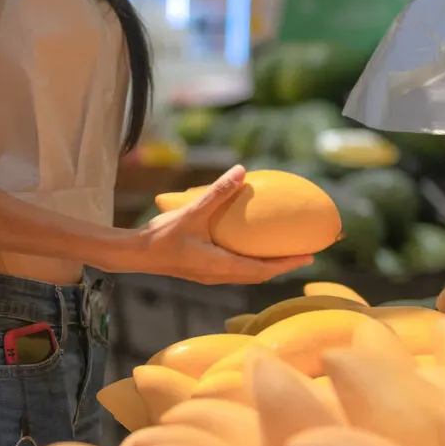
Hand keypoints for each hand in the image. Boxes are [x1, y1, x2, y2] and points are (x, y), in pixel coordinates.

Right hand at [134, 165, 312, 283]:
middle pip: (261, 274)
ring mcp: (212, 275)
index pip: (264, 269)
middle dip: (284, 264)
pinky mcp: (204, 270)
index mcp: (222, 266)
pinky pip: (237, 268)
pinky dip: (251, 260)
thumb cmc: (161, 237)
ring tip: (285, 251)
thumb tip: (240, 170)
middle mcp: (221, 275)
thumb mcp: (192, 212)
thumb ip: (217, 192)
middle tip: (306, 252)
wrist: (134, 255)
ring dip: (268, 264)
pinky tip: (251, 245)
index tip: (310, 256)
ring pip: (249, 273)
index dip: (288, 263)